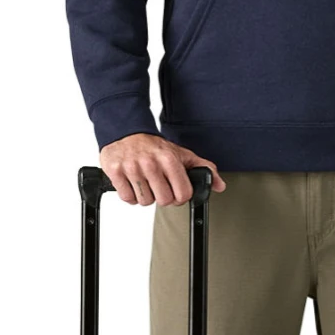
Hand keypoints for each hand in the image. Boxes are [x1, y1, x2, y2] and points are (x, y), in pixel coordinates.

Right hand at [100, 134, 225, 204]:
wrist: (127, 132)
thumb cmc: (155, 147)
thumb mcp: (182, 154)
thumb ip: (203, 169)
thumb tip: (220, 185)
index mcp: (169, 159)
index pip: (182, 194)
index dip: (180, 197)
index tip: (175, 192)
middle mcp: (151, 163)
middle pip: (163, 201)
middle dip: (162, 197)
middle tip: (159, 187)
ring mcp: (132, 167)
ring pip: (145, 202)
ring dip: (146, 197)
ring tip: (145, 183)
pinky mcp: (115, 171)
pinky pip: (127, 198)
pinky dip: (130, 196)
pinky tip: (133, 184)